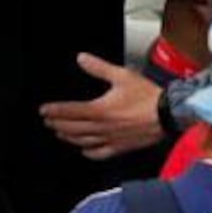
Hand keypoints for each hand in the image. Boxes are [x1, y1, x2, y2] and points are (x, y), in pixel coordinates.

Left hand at [40, 54, 166, 159]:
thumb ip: (99, 68)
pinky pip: (100, 153)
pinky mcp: (121, 147)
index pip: (71, 111)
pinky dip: (89, 152)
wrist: (168, 114)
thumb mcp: (122, 75)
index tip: (43, 110)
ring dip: (69, 137)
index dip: (55, 111)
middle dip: (58, 124)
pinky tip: (83, 150)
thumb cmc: (148, 96)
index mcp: (100, 110)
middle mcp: (102, 127)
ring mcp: (111, 140)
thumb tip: (82, 58)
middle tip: (47, 121)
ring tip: (59, 133)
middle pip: (73, 128)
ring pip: (83, 141)